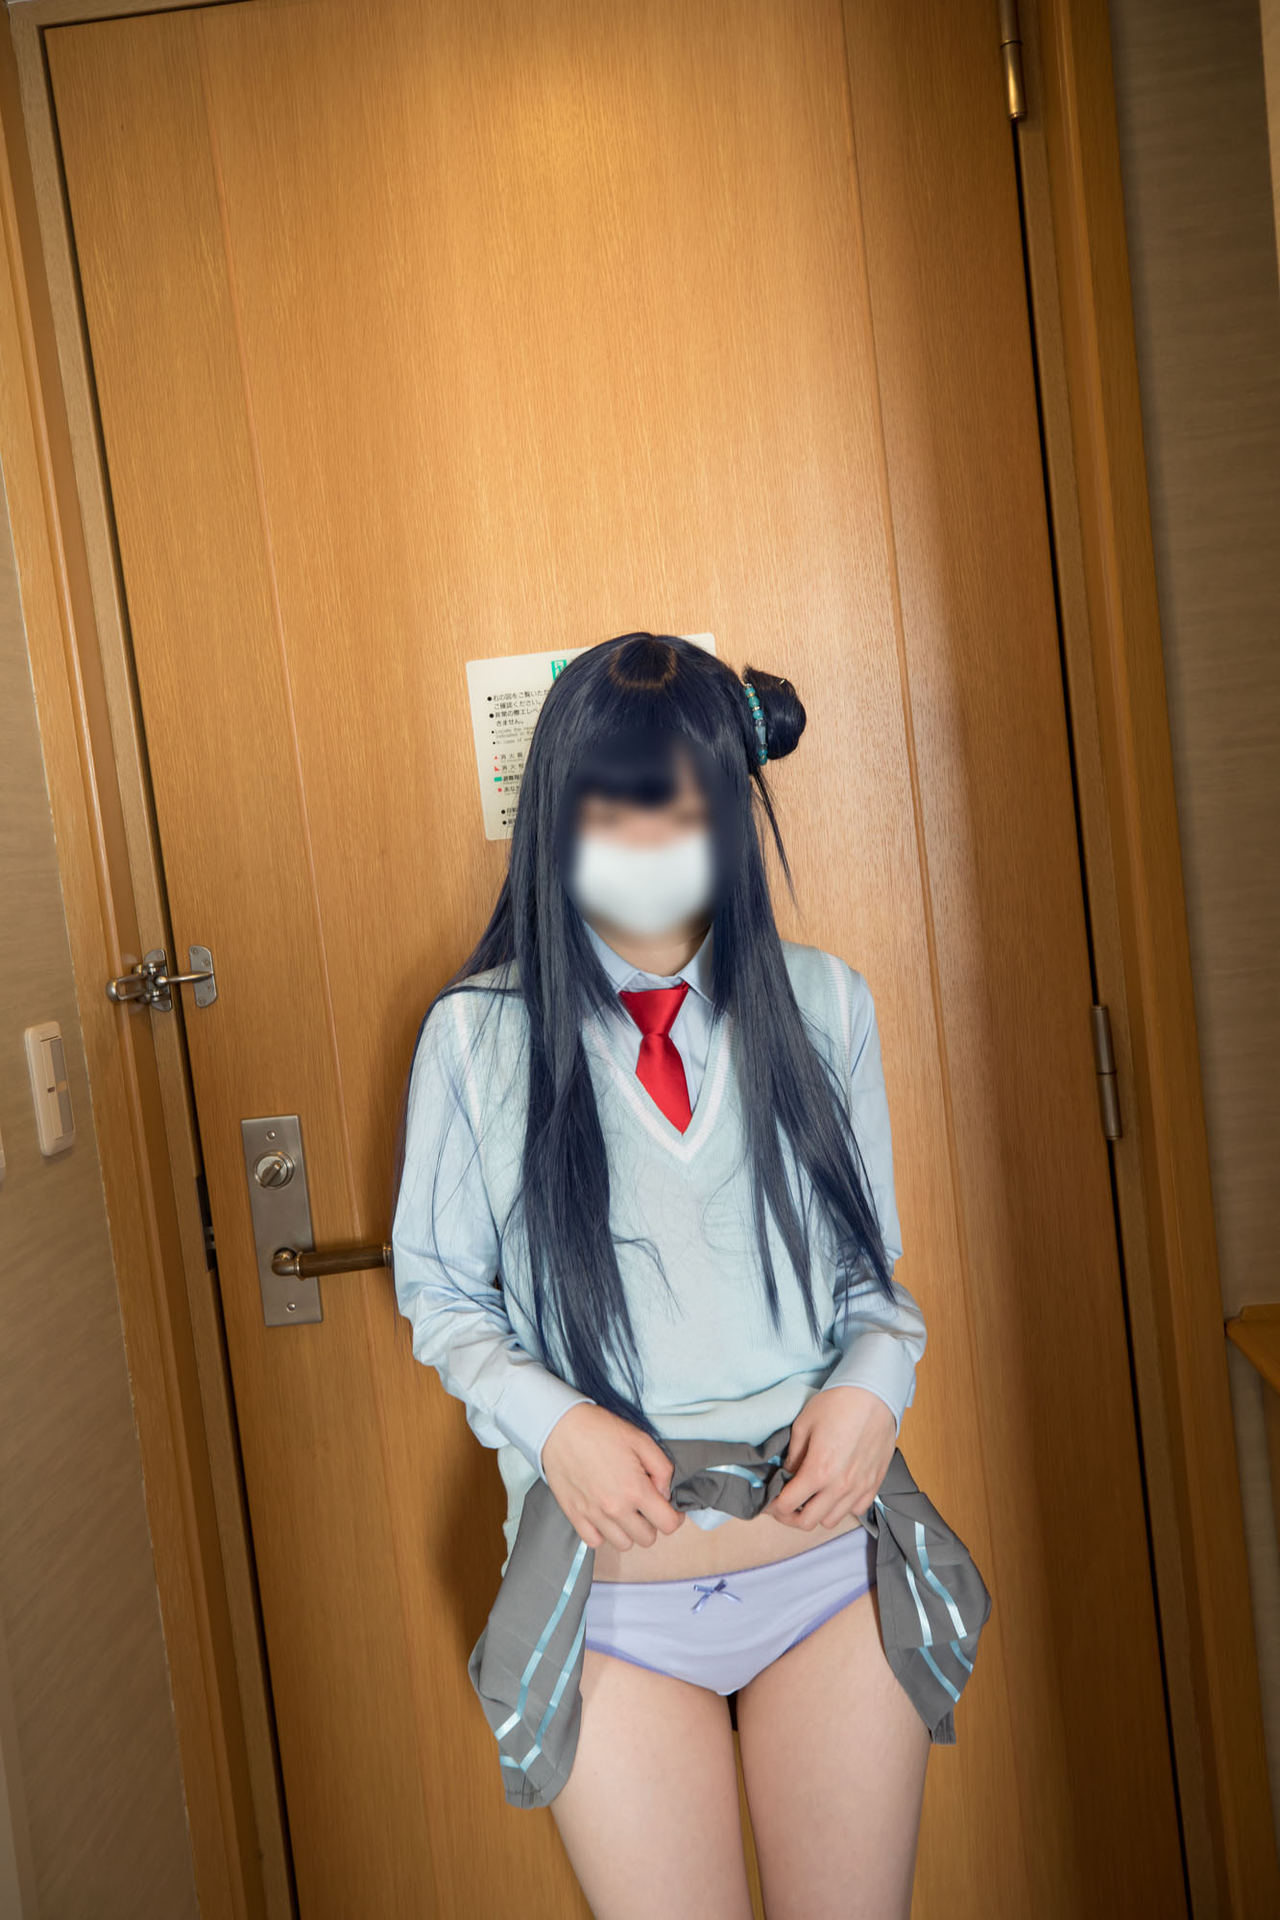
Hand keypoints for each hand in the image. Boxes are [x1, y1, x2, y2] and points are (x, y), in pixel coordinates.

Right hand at [540, 1404, 685, 1552]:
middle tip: (645, 1505)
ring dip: (628, 1530)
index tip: (670, 1509)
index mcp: (636, 1490)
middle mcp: (615, 1508)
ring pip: (623, 1544)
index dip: (674, 1517)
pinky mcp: (574, 1515)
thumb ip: (662, 1469)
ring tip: (624, 1510)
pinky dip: (602, 1533)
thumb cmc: (600, 1430)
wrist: (560, 1427)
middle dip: (652, 1524)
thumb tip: (664, 1493)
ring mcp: (593, 1515)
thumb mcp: (641, 1440)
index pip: (667, 1524)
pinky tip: (604, 1515)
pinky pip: (595, 1542)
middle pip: (647, 1539)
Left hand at [761, 1386, 895, 1530]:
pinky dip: (842, 1507)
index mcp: (818, 1471)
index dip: (773, 1505)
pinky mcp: (874, 1484)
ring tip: (810, 1498)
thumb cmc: (838, 1404)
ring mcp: (859, 1488)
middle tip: (785, 1504)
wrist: (875, 1394)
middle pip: (807, 1522)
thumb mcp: (803, 1424)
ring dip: (816, 1513)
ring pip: (831, 1520)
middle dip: (790, 1516)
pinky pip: (856, 1510)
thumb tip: (789, 1473)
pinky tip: (835, 1491)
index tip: (770, 1500)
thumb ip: (794, 1455)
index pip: (787, 1505)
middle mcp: (840, 1486)